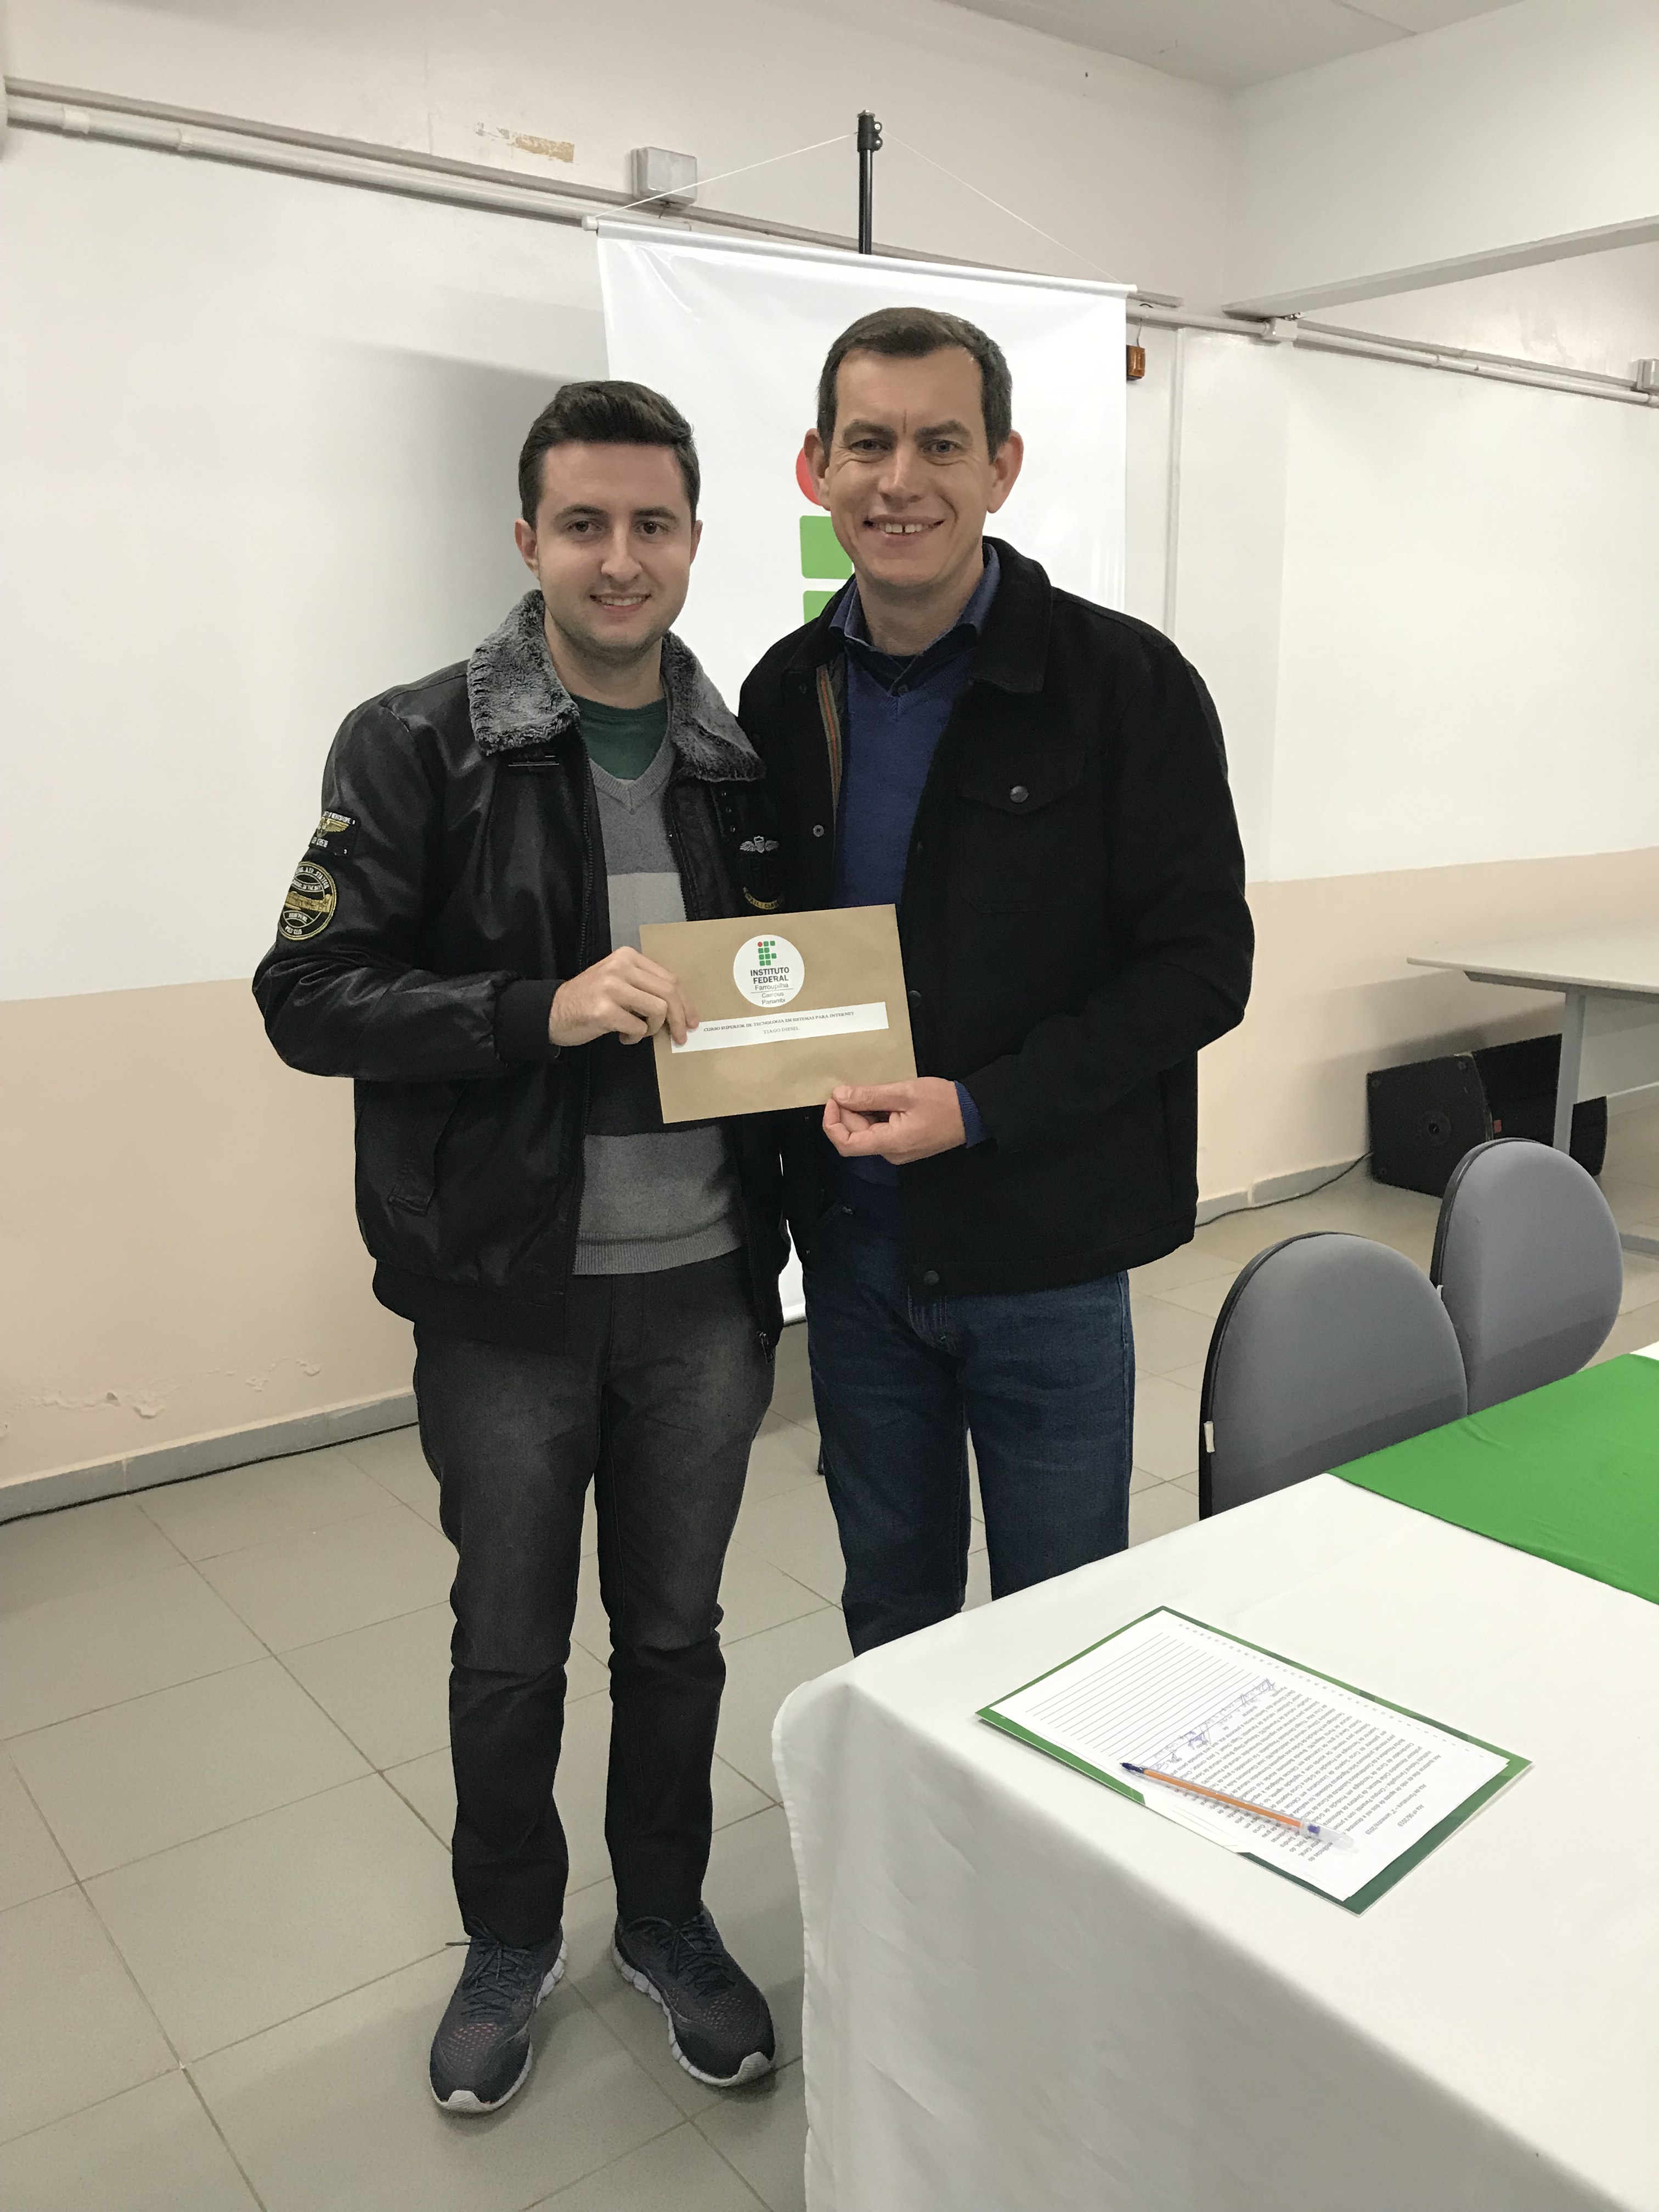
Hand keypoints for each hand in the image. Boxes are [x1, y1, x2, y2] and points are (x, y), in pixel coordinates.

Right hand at [549, 949, 698, 1047]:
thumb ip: (644, 985)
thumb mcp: (616, 981)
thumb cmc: (588, 999)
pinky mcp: (604, 1010)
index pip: (668, 978)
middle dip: (680, 1018)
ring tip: (639, 1033)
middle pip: (668, 993)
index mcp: (627, 957)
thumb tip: (678, 1007)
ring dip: (653, 1028)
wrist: (551, 1011)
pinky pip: (638, 1028)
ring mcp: (612, 988)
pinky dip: (635, 1037)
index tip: (690, 1020)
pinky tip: (623, 1037)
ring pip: (658, 1010)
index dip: (685, 1002)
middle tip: (680, 1036)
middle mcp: (621, 967)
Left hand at [822, 1079, 965, 1164]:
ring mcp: (897, 1151)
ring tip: (871, 1091)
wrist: (974, 1114)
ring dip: (860, 1112)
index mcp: (890, 1144)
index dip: (832, 1123)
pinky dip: (873, 1115)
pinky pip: (879, 1131)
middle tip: (852, 1087)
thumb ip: (870, 1096)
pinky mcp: (903, 1144)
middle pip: (855, 1136)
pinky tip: (882, 1099)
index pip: (846, 1144)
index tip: (834, 1099)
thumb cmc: (943, 1102)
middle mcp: (890, 1153)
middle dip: (847, 1112)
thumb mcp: (905, 1092)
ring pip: (866, 1133)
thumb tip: (839, 1096)